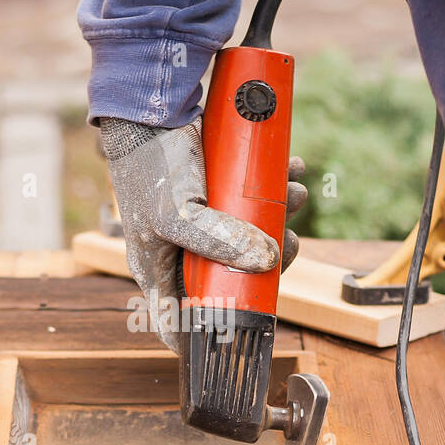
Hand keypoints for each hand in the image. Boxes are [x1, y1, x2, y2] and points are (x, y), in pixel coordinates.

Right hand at [99, 116, 306, 352]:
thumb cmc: (149, 167)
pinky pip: (252, 202)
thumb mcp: (178, 214)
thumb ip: (219, 243)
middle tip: (288, 243)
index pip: (179, 323)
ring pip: (247, 237)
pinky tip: (292, 171)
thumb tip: (268, 261)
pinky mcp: (216, 194)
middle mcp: (180, 251)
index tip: (242, 337)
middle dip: (267, 262)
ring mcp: (200, 222)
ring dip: (280, 217)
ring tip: (295, 194)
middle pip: (230, 278)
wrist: (149, 105)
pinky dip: (275, 189)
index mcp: (159, 270)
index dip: (208, 339)